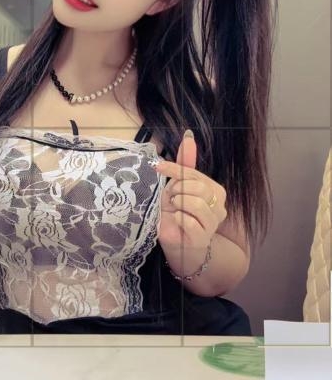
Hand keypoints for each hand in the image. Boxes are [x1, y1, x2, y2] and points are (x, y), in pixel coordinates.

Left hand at [156, 131, 226, 249]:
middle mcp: (219, 206)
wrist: (179, 243)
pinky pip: (189, 221)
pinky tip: (177, 220)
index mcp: (215, 190)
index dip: (176, 169)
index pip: (195, 173)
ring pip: (196, 203)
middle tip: (171, 198)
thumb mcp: (179, 186)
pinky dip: (178, 219)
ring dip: (178, 204)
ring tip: (175, 209)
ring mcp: (213, 223)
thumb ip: (185, 164)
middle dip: (178, 190)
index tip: (159, 167)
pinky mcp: (203, 237)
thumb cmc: (179, 213)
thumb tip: (188, 137)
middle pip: (198, 187)